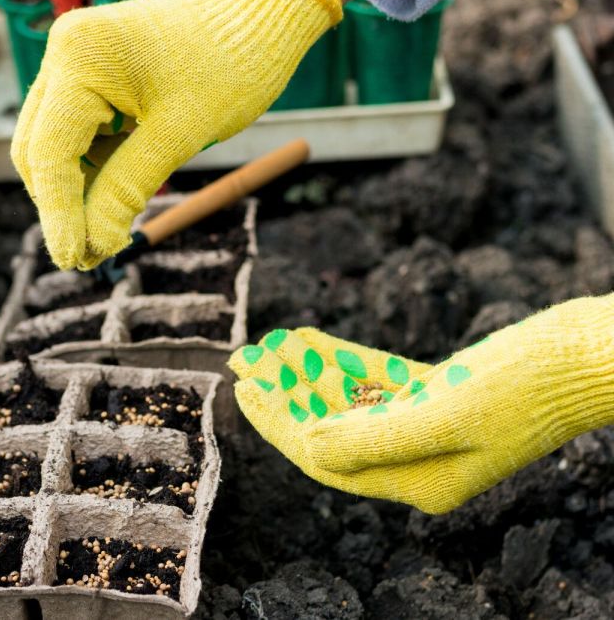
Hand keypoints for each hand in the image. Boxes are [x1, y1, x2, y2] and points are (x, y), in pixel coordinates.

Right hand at [11, 0, 341, 269]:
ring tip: (109, 231)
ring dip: (77, 188)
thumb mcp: (179, 134)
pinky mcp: (91, 67)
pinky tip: (117, 192)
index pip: (49, 154)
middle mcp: (65, 52)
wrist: (264, 8)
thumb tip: (92, 248)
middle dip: (62, 204)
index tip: (73, 262)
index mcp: (80, 59)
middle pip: (38, 150)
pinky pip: (75, 128)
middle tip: (93, 256)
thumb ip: (124, 190)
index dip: (58, 215)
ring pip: (53, 142)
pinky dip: (92, 164)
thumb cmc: (232, 61)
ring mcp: (75, 58)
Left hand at [228, 296, 613, 513]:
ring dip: (306, 373)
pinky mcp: (442, 394)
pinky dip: (341, 360)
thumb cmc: (527, 386)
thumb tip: (309, 445)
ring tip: (263, 346)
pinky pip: (376, 381)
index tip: (245, 390)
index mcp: (418, 484)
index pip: (326, 457)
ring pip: (349, 401)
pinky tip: (306, 338)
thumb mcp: (446, 413)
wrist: (591, 355)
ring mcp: (430, 427)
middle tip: (243, 362)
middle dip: (284, 396)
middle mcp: (419, 462)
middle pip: (330, 429)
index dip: (280, 424)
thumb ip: (374, 436)